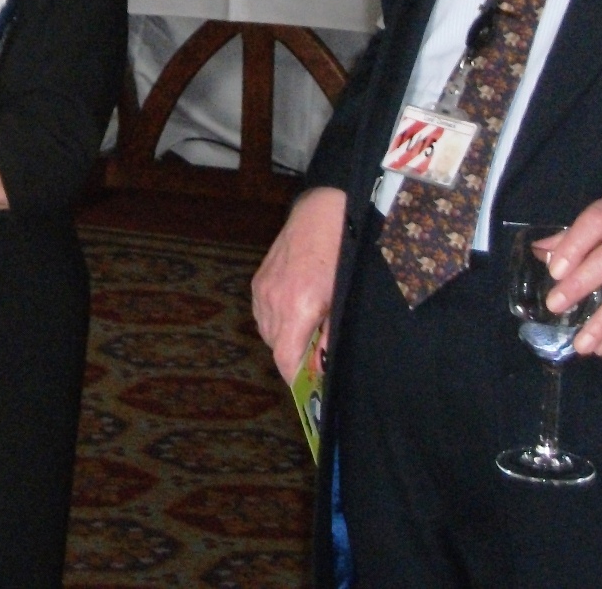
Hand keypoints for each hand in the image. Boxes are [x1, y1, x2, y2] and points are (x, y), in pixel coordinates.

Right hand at [251, 187, 345, 383]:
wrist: (321, 213)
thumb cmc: (340, 253)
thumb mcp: (342, 298)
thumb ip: (331, 336)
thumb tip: (323, 366)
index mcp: (297, 307)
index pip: (285, 359)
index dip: (296, 378)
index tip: (309, 389)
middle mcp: (274, 301)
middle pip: (276, 348)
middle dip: (295, 358)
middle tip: (317, 357)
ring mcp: (262, 290)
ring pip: (268, 332)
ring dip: (286, 339)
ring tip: (308, 329)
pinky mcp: (258, 281)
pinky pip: (263, 314)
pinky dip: (277, 321)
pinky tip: (295, 311)